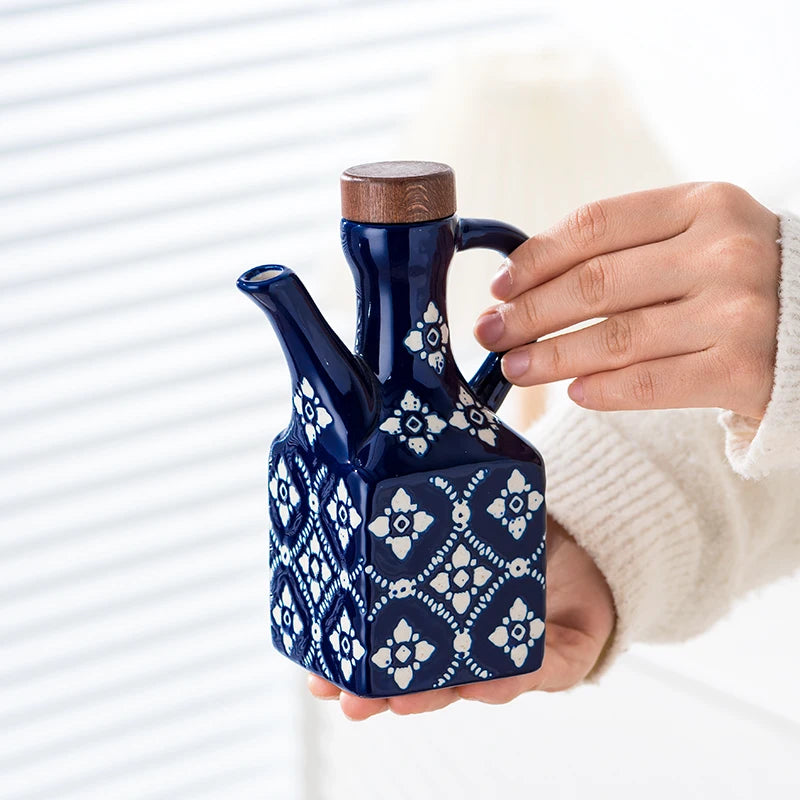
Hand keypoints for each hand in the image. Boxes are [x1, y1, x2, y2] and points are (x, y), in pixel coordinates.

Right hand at [307, 517, 614, 720]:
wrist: (590, 543)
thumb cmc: (515, 530)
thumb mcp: (468, 507)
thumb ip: (431, 494)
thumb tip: (379, 454)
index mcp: (439, 614)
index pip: (391, 644)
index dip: (356, 662)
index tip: (315, 674)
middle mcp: (469, 644)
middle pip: (420, 677)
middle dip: (381, 692)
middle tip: (346, 699)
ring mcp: (511, 654)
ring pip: (469, 685)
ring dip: (434, 696)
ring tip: (402, 700)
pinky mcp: (559, 658)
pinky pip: (536, 672)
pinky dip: (511, 679)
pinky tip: (487, 683)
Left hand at [474, 183, 780, 418]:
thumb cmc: (737, 279)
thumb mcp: (696, 236)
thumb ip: (627, 246)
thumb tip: (523, 278)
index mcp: (703, 205)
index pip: (595, 225)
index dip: (535, 258)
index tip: (498, 287)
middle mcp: (723, 252)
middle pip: (595, 282)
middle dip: (529, 313)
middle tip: (489, 333)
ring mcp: (737, 312)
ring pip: (615, 337)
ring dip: (550, 357)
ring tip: (514, 368)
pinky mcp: (743, 370)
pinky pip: (650, 383)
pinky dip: (602, 389)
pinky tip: (573, 393)